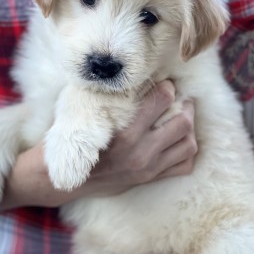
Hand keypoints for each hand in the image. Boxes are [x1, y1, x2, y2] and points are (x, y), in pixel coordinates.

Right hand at [0, 80, 196, 208]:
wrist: (64, 179)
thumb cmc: (73, 140)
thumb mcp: (85, 113)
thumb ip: (108, 96)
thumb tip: (127, 74)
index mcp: (125, 133)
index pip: (161, 100)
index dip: (167, 86)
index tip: (165, 83)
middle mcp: (141, 152)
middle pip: (183, 123)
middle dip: (186, 106)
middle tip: (181, 99)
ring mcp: (148, 168)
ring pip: (188, 145)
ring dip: (190, 128)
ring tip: (183, 118)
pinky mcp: (149, 179)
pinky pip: (184, 166)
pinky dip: (187, 152)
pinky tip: (179, 141)